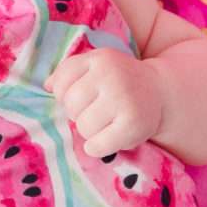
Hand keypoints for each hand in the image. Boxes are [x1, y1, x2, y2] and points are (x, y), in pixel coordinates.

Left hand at [44, 48, 164, 158]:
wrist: (160, 91)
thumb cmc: (119, 81)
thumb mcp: (96, 67)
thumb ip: (69, 72)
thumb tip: (46, 86)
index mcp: (99, 59)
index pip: (60, 85)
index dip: (64, 96)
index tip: (82, 97)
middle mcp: (111, 74)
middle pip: (71, 106)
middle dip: (78, 114)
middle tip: (96, 112)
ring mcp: (123, 98)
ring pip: (83, 127)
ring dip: (90, 131)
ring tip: (106, 123)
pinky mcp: (133, 123)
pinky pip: (97, 146)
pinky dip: (97, 148)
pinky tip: (107, 140)